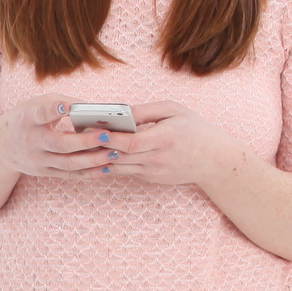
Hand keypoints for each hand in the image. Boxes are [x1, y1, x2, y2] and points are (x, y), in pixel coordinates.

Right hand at [0, 92, 124, 178]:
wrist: (1, 146)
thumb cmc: (28, 118)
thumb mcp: (37, 104)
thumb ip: (64, 102)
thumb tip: (96, 108)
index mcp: (28, 119)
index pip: (38, 114)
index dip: (51, 111)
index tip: (64, 106)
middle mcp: (32, 141)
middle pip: (60, 144)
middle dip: (85, 142)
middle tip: (108, 136)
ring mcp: (38, 160)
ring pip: (68, 163)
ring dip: (93, 160)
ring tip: (114, 153)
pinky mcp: (45, 172)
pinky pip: (69, 175)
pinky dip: (89, 172)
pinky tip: (106, 167)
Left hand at [80, 99, 216, 186]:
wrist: (214, 161)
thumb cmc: (195, 130)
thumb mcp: (175, 111)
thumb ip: (147, 111)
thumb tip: (121, 112)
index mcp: (165, 139)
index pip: (132, 143)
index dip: (111, 139)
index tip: (94, 131)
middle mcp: (158, 159)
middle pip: (121, 156)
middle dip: (98, 148)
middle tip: (77, 138)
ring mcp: (154, 172)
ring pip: (120, 167)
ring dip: (100, 158)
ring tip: (81, 147)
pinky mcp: (151, 179)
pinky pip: (127, 171)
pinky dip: (111, 164)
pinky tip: (96, 156)